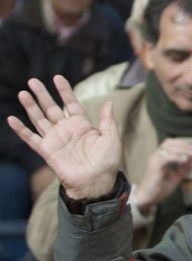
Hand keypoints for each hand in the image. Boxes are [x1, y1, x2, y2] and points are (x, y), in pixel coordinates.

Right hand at [6, 76, 119, 199]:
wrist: (96, 182)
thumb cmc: (106, 162)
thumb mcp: (111, 138)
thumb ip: (107, 120)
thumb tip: (109, 102)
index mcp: (82, 125)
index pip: (71, 103)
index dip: (64, 91)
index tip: (57, 77)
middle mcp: (66, 130)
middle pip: (52, 108)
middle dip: (43, 94)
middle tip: (33, 80)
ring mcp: (55, 139)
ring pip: (39, 119)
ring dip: (30, 106)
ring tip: (23, 93)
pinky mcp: (46, 151)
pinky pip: (31, 138)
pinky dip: (21, 129)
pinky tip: (11, 119)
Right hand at [132, 139, 191, 212]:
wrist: (147, 198)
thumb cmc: (159, 188)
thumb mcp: (176, 176)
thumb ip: (185, 168)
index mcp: (160, 157)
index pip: (171, 143)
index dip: (183, 144)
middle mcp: (156, 156)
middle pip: (170, 142)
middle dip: (184, 144)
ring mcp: (154, 160)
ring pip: (168, 148)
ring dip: (182, 150)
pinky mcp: (154, 166)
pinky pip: (166, 157)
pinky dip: (176, 157)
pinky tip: (184, 160)